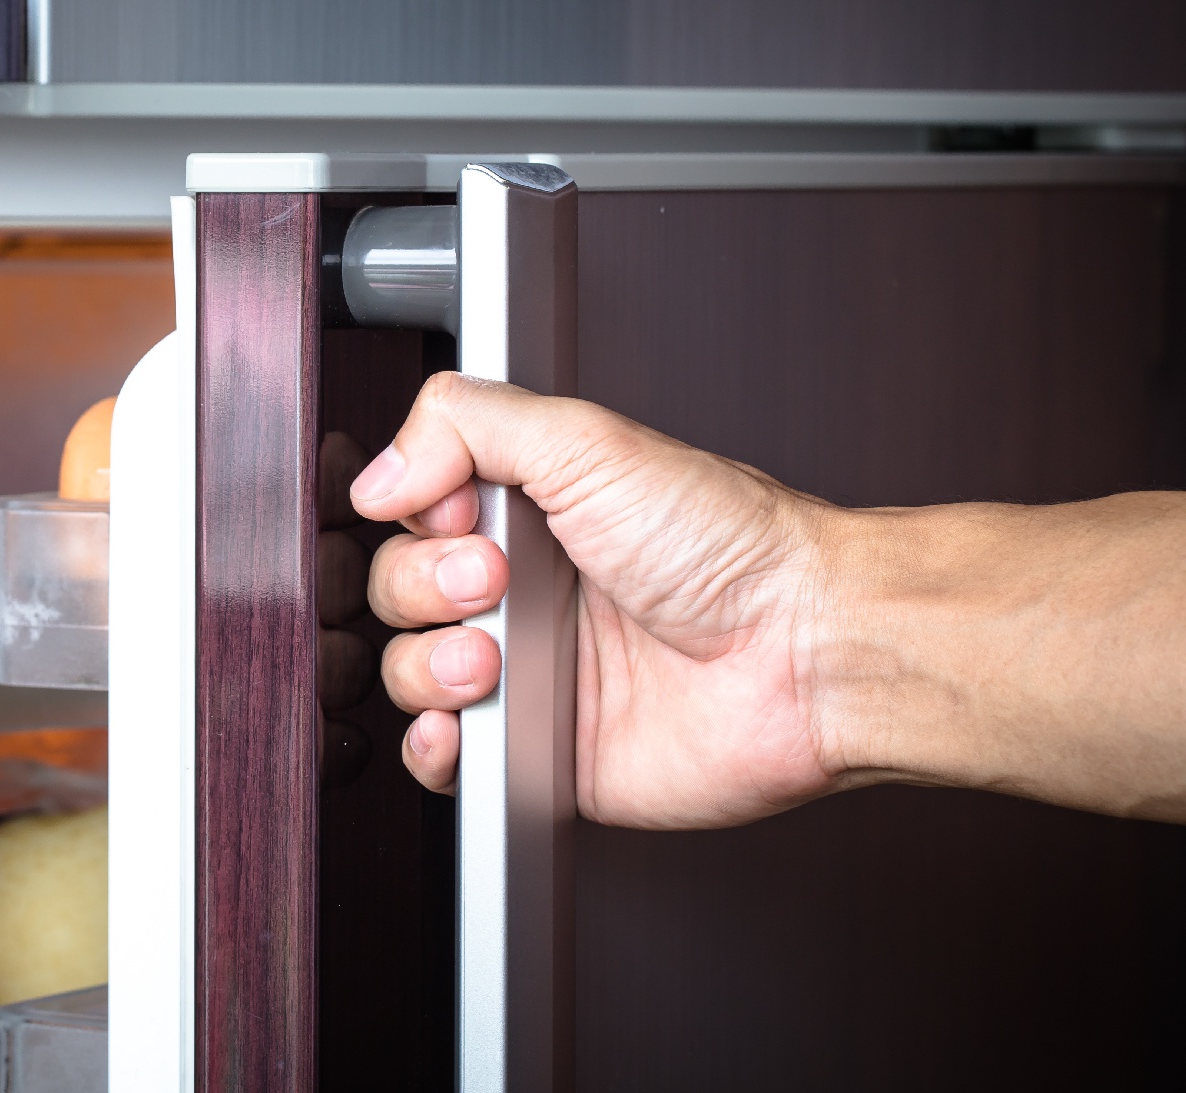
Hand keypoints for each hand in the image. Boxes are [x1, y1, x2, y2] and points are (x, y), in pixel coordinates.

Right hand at [351, 372, 846, 828]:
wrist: (806, 652)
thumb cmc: (734, 547)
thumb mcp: (589, 441)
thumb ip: (466, 423)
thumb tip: (379, 473)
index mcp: (532, 513)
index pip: (413, 510)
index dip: (414, 514)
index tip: (456, 512)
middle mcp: (525, 592)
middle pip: (397, 590)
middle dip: (425, 586)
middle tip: (497, 583)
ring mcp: (530, 676)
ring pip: (408, 672)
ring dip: (428, 665)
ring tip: (494, 659)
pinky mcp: (540, 756)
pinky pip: (447, 761)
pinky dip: (434, 745)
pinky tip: (466, 721)